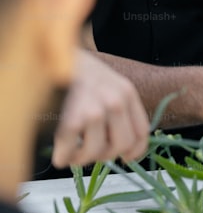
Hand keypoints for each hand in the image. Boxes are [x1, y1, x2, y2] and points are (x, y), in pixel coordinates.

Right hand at [52, 50, 148, 167]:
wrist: (49, 53)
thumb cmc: (76, 71)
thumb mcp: (107, 82)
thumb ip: (118, 107)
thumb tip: (121, 145)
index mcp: (127, 92)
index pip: (142, 131)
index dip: (135, 151)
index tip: (126, 158)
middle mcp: (116, 101)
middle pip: (122, 144)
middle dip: (106, 156)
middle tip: (92, 154)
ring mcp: (94, 111)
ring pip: (97, 152)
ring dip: (82, 159)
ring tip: (73, 154)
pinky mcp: (70, 118)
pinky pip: (70, 150)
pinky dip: (64, 158)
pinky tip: (59, 155)